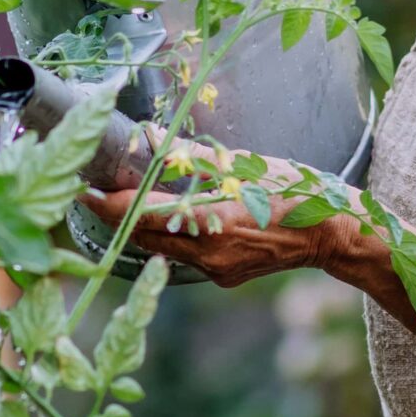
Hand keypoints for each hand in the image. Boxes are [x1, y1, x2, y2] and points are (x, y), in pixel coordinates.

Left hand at [77, 174, 343, 288]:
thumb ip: (195, 157)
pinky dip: (169, 238)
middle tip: (95, 192)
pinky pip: (183, 258)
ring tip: (124, 202)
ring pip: (161, 250)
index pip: (145, 214)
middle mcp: (208, 253)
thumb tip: (153, 139)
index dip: (111, 204)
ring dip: (141, 228)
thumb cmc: (296, 191)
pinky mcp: (222, 277)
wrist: (331, 234)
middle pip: (145, 237)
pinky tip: (170, 218)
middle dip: (119, 217)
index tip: (85, 191)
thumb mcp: (247, 165)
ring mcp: (214, 270)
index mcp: (213, 222)